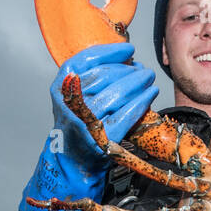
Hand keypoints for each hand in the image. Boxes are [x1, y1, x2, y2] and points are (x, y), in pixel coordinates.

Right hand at [52, 42, 157, 170]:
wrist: (70, 161)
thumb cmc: (78, 123)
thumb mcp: (74, 96)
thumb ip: (92, 77)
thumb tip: (127, 59)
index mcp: (60, 87)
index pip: (86, 60)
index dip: (110, 52)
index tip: (129, 50)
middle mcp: (70, 103)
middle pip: (105, 75)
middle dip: (129, 69)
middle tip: (144, 70)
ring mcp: (85, 122)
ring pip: (117, 93)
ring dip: (138, 83)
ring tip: (149, 80)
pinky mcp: (101, 139)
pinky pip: (126, 115)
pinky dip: (141, 102)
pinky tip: (150, 95)